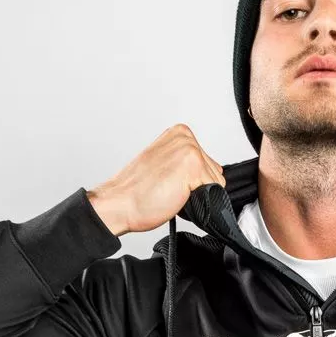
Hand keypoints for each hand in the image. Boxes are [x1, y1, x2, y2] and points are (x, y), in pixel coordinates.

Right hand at [86, 123, 226, 235]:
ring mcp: (190, 149)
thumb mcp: (167, 166)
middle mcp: (186, 137)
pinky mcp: (194, 166)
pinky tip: (174, 195)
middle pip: (214, 174)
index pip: (209, 165)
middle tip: (169, 188)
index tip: (171, 182)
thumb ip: (188, 164)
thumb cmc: (138, 191)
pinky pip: (213, 193)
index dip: (194, 182)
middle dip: (196, 187)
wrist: (120, 203)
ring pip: (215, 184)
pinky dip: (196, 201)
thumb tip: (209, 178)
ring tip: (170, 191)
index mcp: (180, 133)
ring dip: (195, 194)